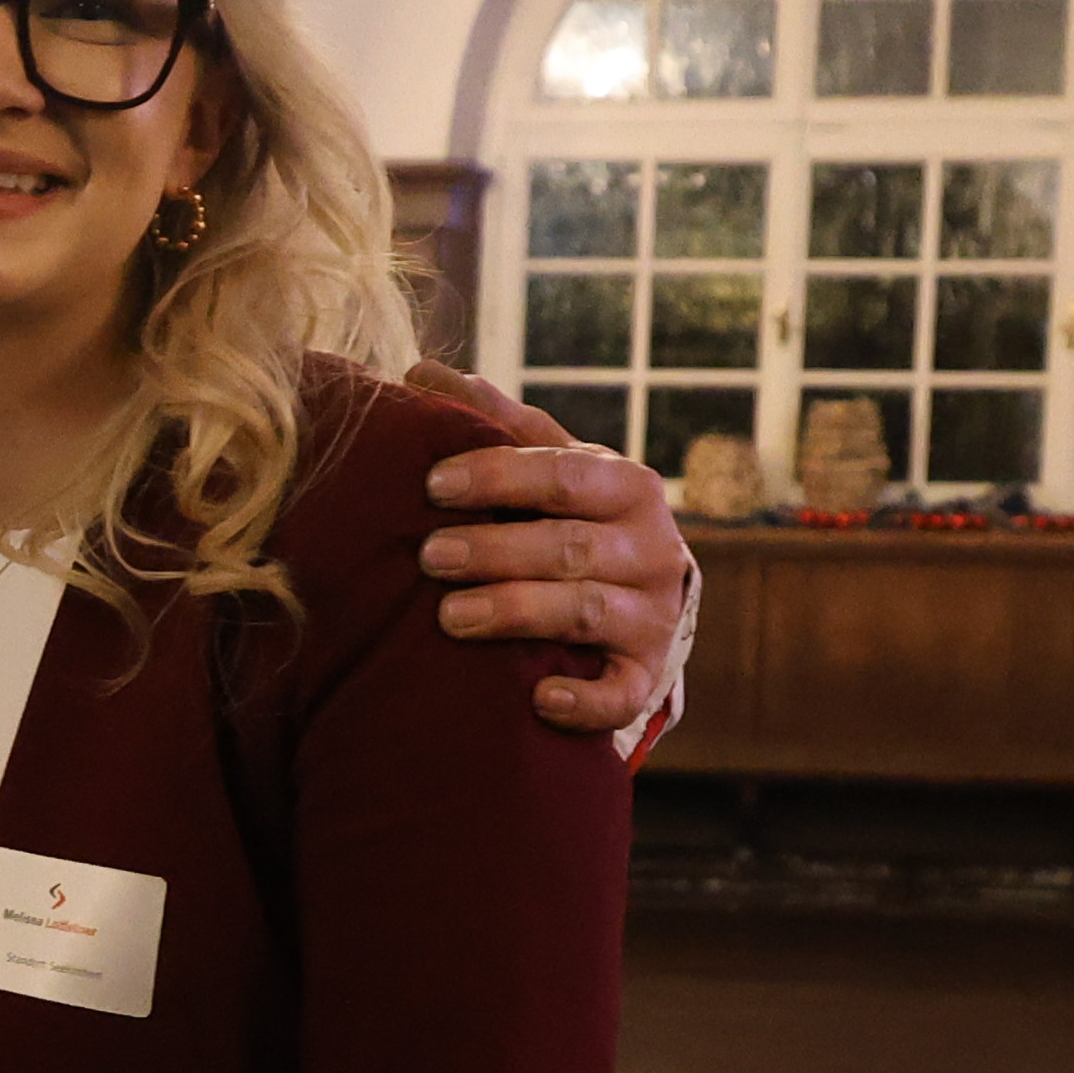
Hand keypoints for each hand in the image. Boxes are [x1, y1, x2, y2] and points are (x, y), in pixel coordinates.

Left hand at [414, 388, 693, 738]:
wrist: (642, 596)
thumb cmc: (578, 518)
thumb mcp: (552, 465)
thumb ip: (496, 423)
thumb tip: (420, 372)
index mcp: (626, 486)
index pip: (562, 475)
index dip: (498, 477)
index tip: (434, 484)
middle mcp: (651, 548)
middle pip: (569, 547)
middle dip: (496, 551)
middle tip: (430, 556)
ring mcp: (653, 614)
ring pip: (586, 613)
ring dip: (518, 613)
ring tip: (450, 618)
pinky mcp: (647, 674)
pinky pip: (622, 693)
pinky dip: (584, 699)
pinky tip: (537, 696)